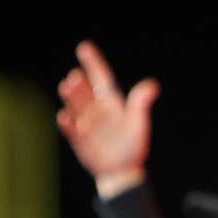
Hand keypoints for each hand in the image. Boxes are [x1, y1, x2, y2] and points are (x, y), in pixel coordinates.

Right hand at [56, 40, 160, 198]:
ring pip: (75, 106)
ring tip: (67, 87)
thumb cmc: (132, 145)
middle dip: (79, 84)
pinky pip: (71, 130)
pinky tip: (64, 117)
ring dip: (71, 97)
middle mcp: (95, 110)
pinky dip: (67, 123)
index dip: (93, 63)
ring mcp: (85, 124)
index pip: (100, 78)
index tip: (83, 47)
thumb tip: (152, 85)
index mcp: (110, 102)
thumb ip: (141, 103)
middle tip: (75, 77)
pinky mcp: (79, 140)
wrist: (123, 170)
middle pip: (85, 92)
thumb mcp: (138, 122)